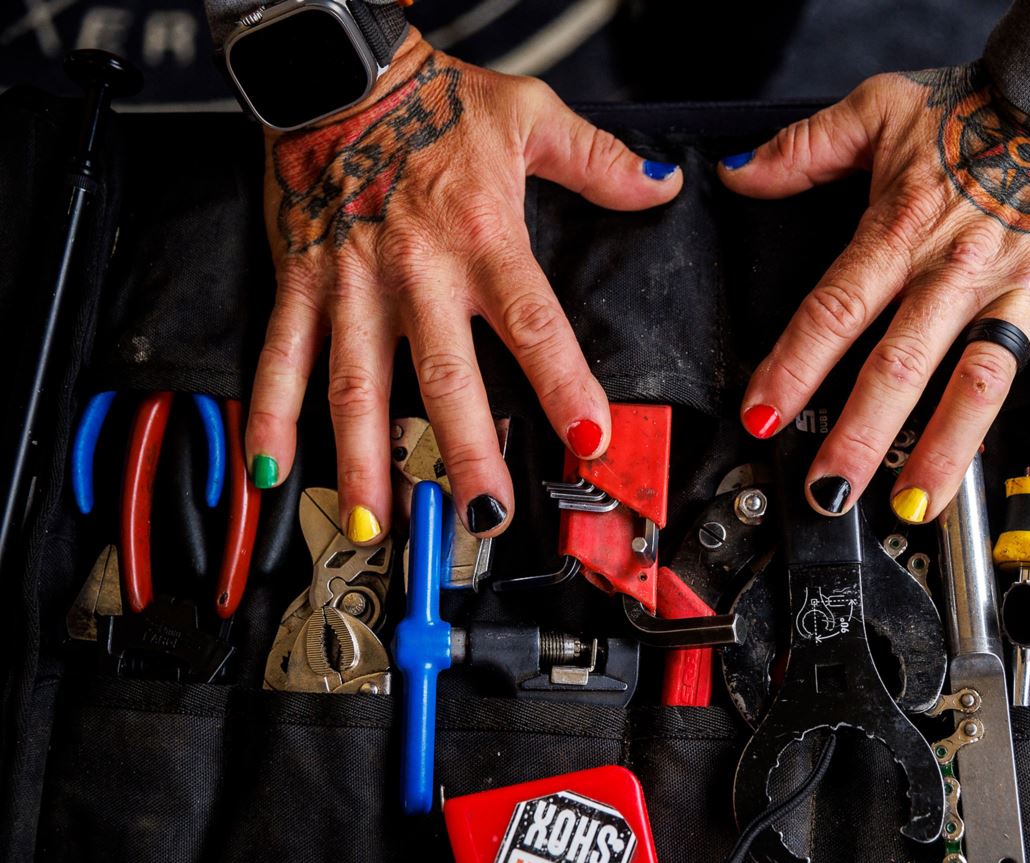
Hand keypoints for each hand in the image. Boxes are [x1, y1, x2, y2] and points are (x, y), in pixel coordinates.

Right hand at [245, 32, 682, 542]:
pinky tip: (272, 468)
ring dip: (366, 460)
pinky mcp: (301, 282)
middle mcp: (417, 271)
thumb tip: (659, 187)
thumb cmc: (432, 99)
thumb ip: (599, 162)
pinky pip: (282, 355)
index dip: (564, 385)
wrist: (336, 73)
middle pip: (446, 377)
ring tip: (379, 523)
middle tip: (485, 513)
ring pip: (358, 386)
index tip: (589, 439)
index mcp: (483, 238)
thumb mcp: (530, 116)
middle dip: (467, 451)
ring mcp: (352, 284)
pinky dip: (269, 413)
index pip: (534, 325)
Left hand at [720, 66, 1029, 520]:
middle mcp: (962, 269)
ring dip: (948, 448)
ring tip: (918, 503)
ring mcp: (1026, 289)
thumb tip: (739, 172)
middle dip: (860, 434)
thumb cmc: (981, 107)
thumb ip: (804, 148)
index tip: (763, 414)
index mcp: (905, 229)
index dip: (793, 366)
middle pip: (902, 363)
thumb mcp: (879, 109)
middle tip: (830, 491)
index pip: (836, 309)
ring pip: (982, 380)